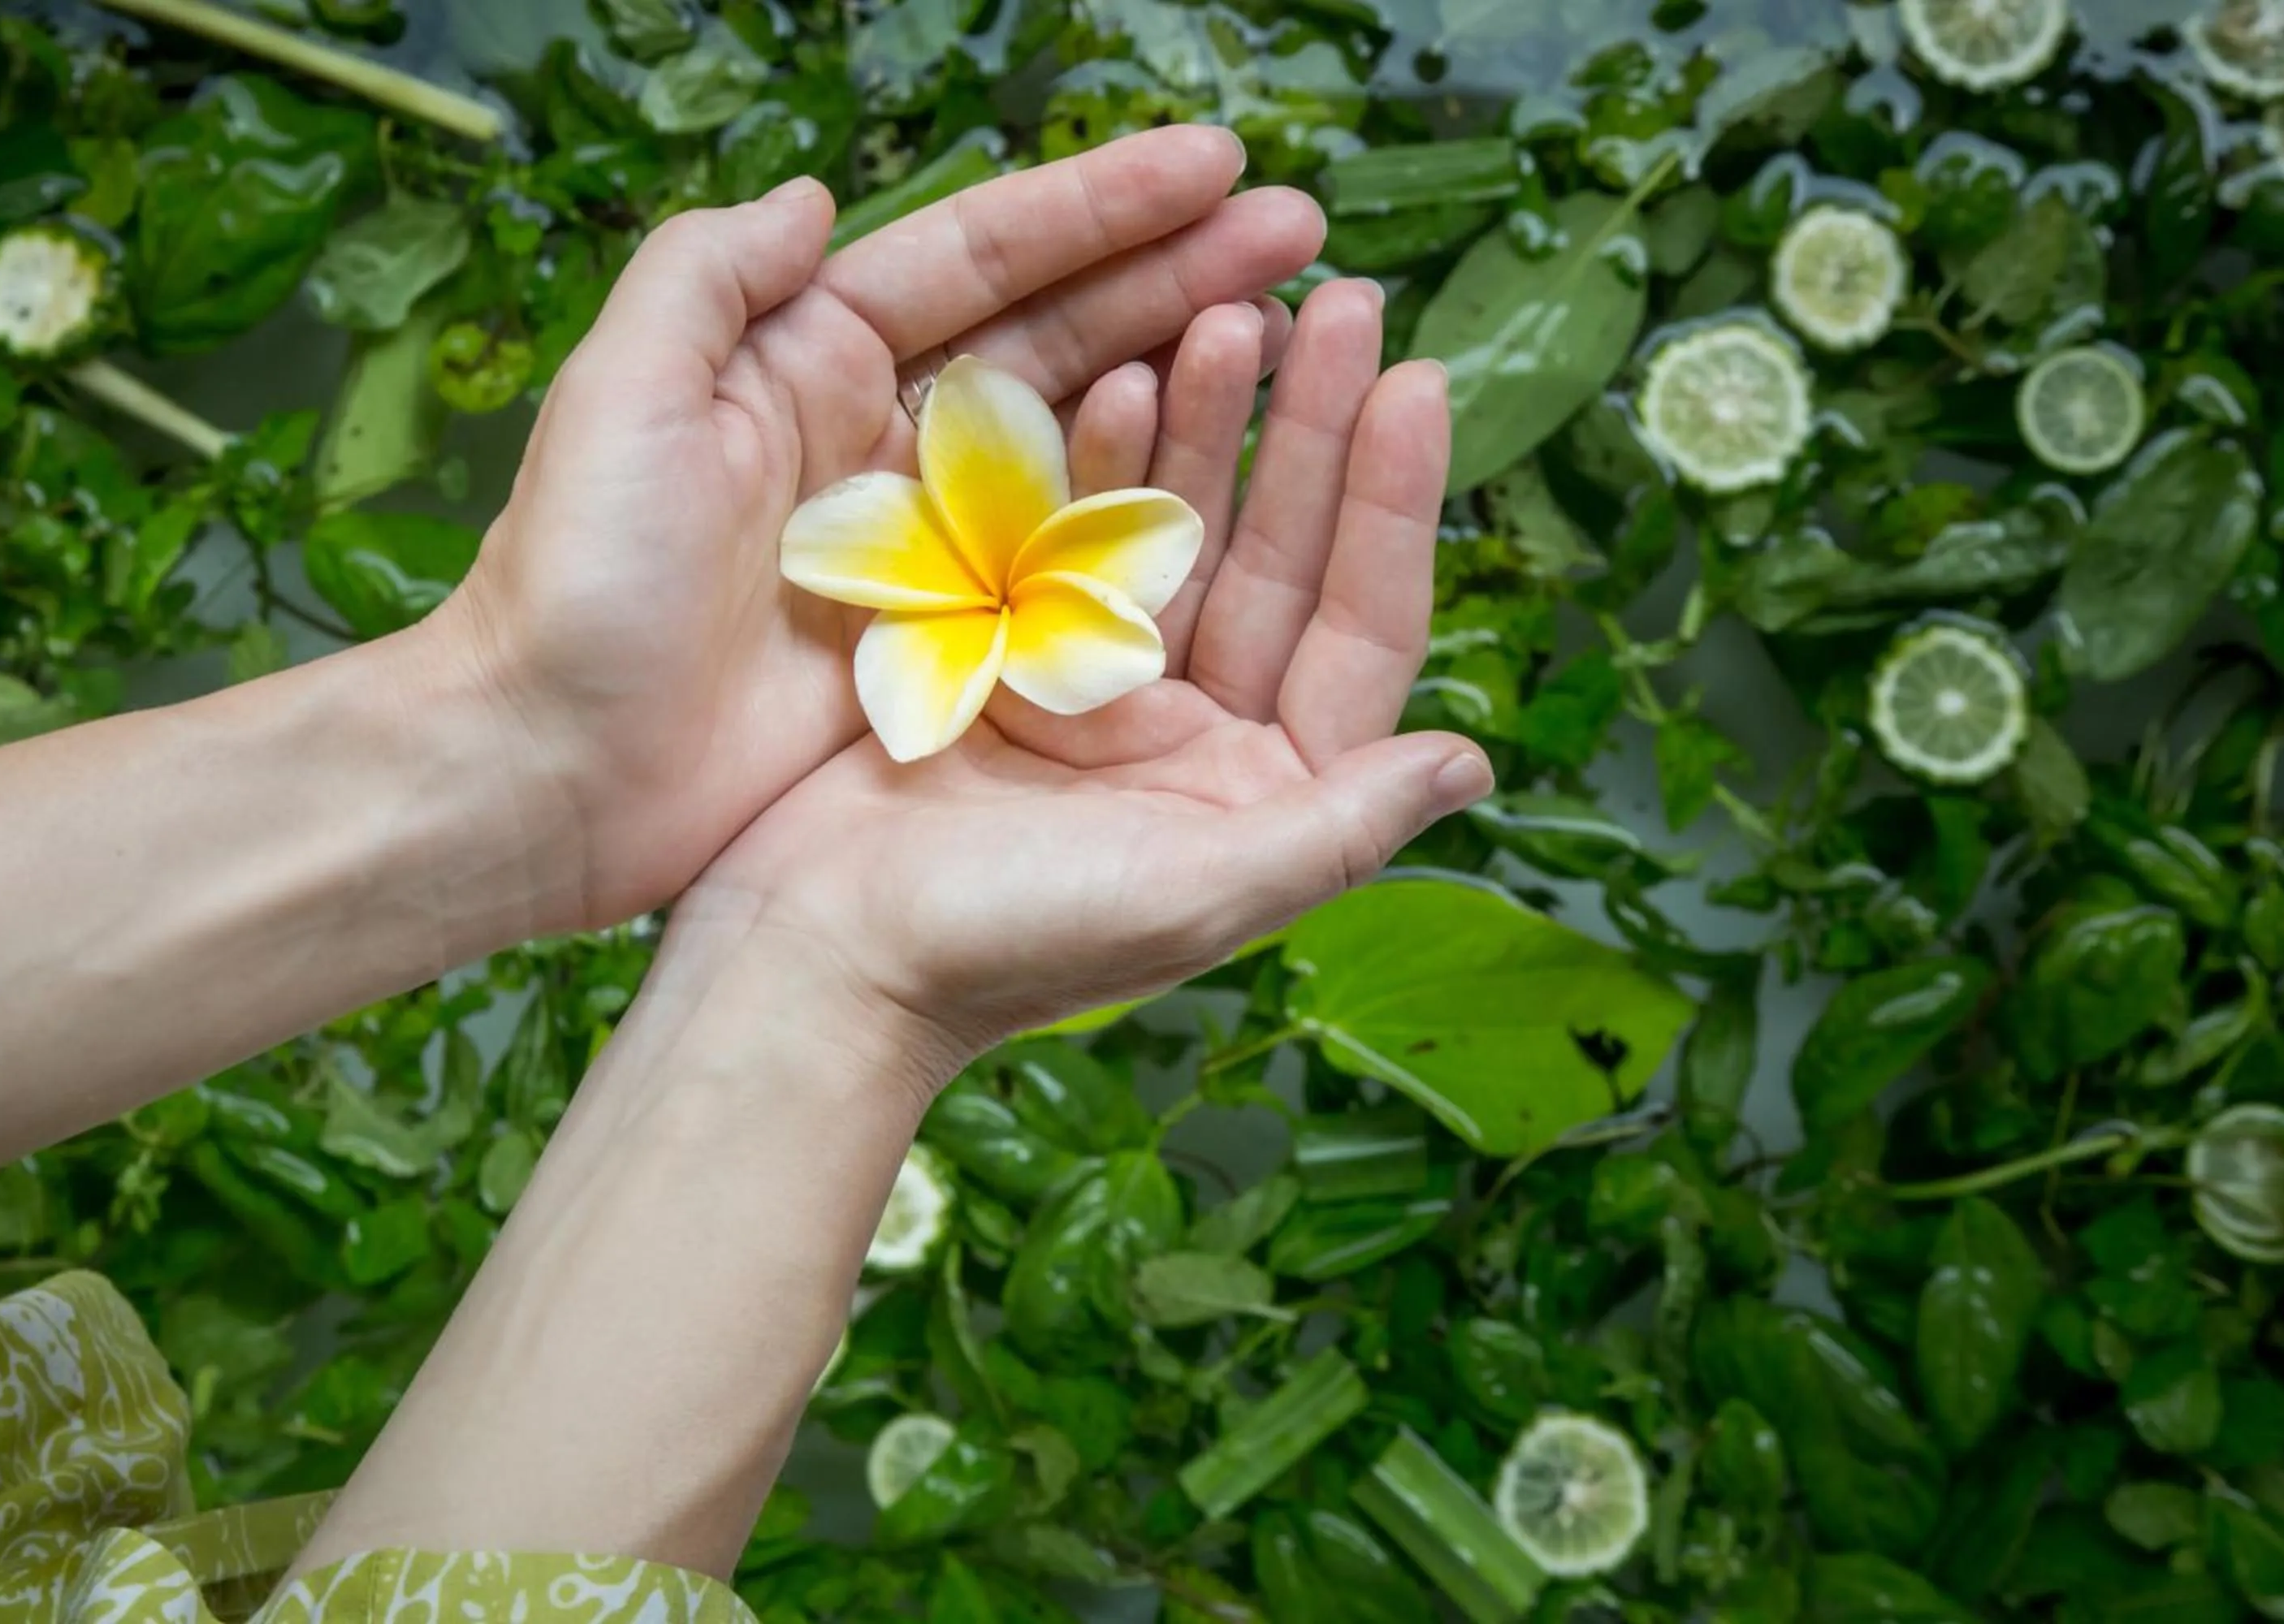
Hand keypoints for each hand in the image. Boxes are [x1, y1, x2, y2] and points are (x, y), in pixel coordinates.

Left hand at [428, 129, 1320, 927]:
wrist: (552, 771)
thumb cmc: (577, 582)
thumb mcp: (623, 399)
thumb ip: (710, 277)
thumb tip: (816, 198)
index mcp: (809, 357)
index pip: (980, 256)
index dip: (1101, 206)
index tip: (1219, 164)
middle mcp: (879, 433)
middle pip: (1056, 330)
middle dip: (1179, 274)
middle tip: (1304, 235)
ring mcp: (922, 541)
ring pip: (1078, 439)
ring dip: (1184, 381)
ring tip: (1297, 330)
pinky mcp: (943, 642)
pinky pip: (1064, 566)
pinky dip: (1144, 519)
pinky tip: (1233, 483)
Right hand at [679, 280, 1493, 1069]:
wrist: (811, 953)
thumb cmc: (1008, 945)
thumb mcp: (1193, 895)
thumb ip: (1336, 827)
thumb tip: (1472, 759)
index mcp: (1260, 786)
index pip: (1357, 628)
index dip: (1393, 507)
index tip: (1419, 381)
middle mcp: (1195, 727)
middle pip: (1277, 554)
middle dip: (1308, 428)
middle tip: (1338, 298)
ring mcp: (1099, 680)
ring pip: (1175, 524)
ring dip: (1204, 419)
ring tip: (1229, 310)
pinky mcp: (1003, 648)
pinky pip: (1067, 528)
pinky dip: (1091, 451)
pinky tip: (1119, 365)